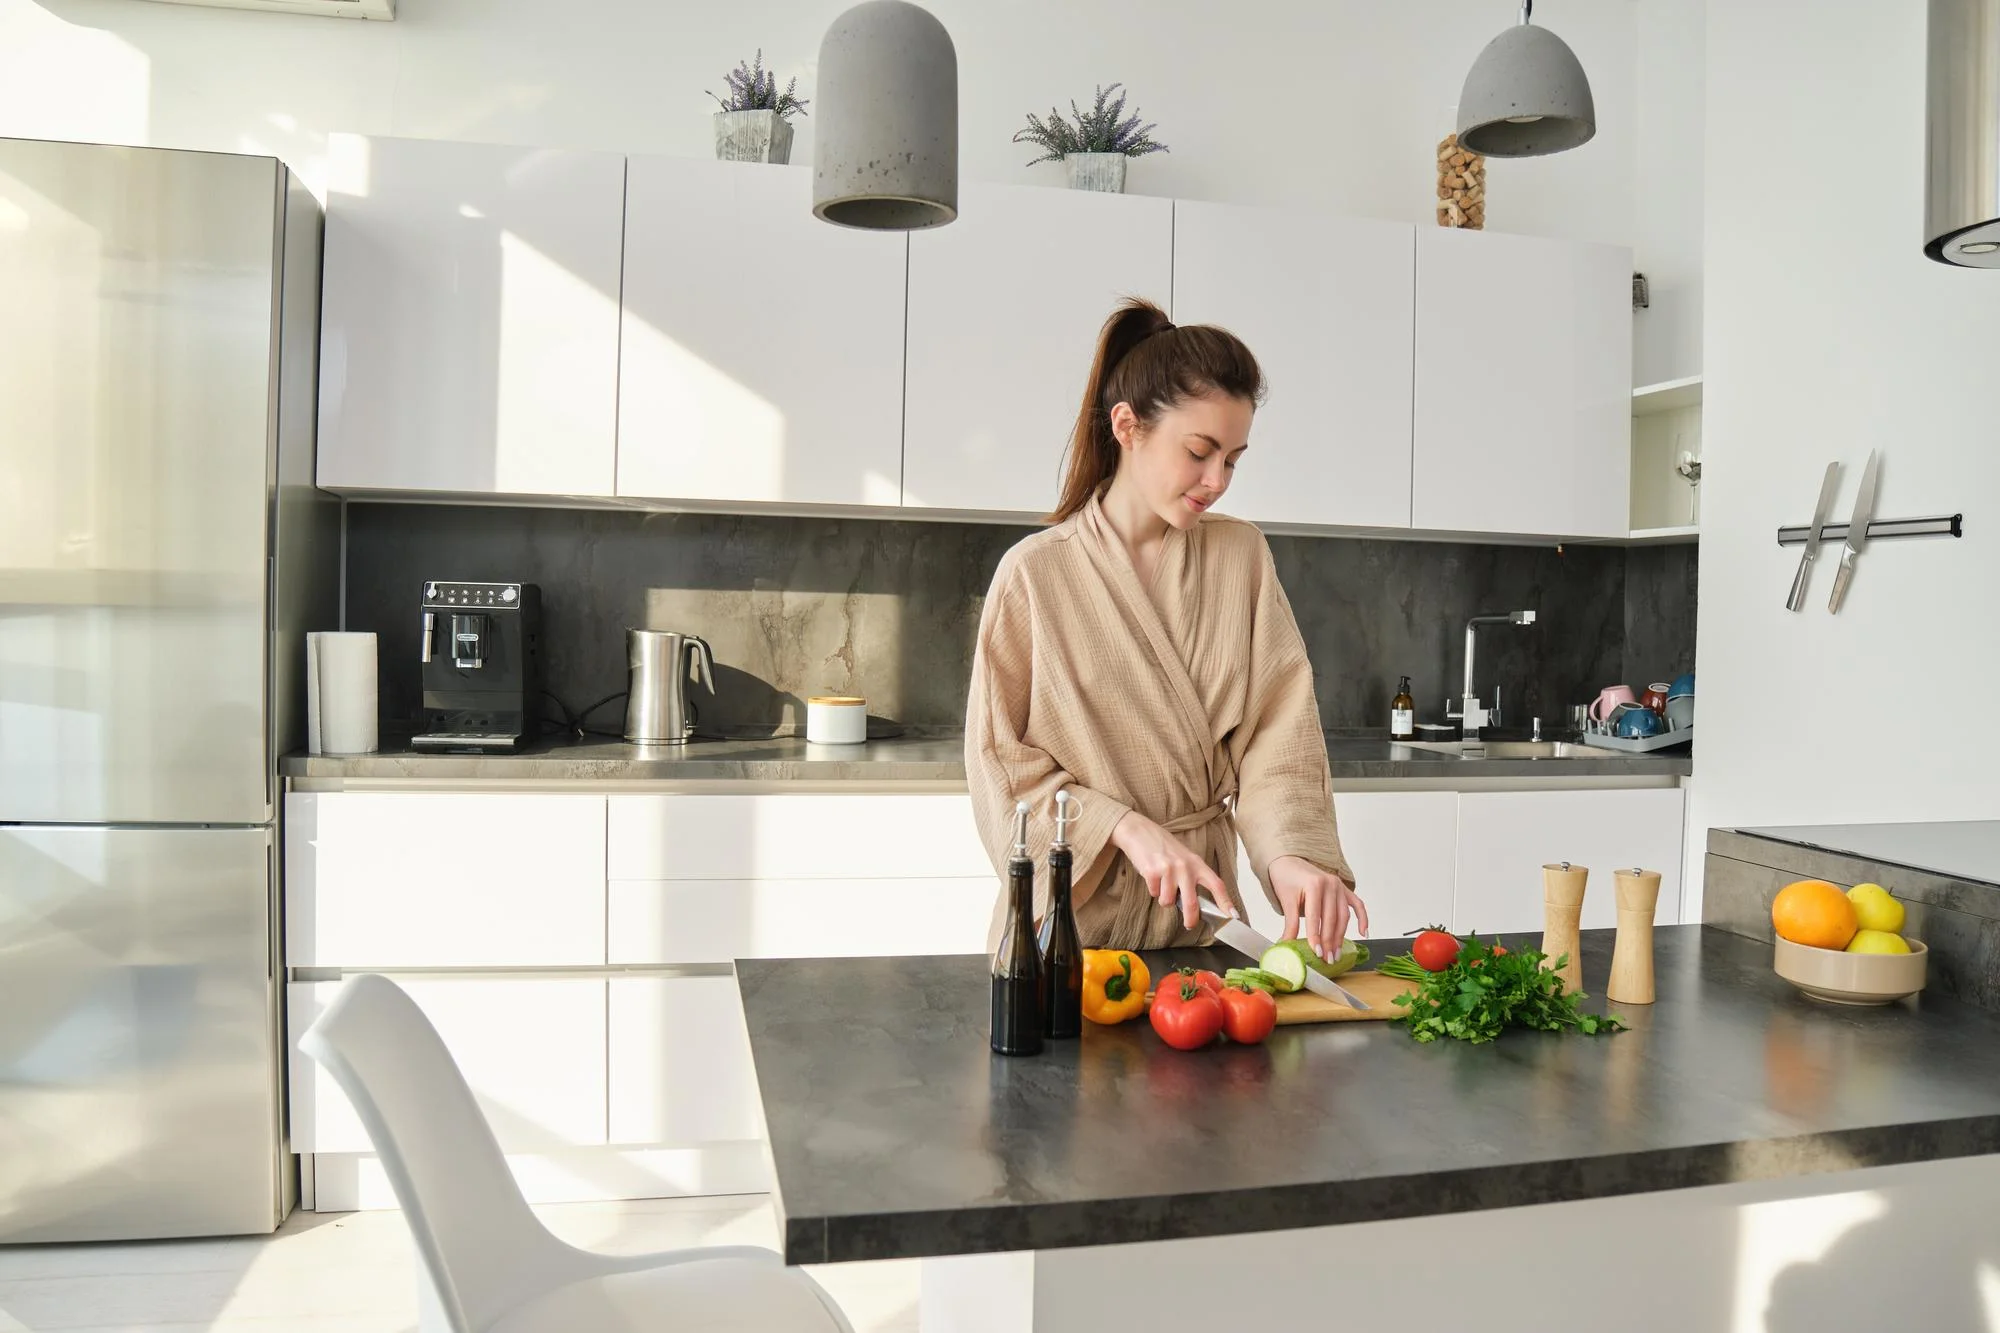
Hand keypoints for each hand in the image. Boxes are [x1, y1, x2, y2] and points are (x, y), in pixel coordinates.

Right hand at [1111, 811, 1229, 931]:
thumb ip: (1193, 877)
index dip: (1226, 902)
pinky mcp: (1152, 872)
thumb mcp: (1185, 859)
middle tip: (1189, 924)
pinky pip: (1154, 894)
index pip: (1216, 884)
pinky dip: (1153, 890)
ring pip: (1168, 902)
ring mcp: (1168, 869)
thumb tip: (1197, 905)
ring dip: (1164, 899)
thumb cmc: (1164, 847)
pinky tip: (1152, 877)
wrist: (1140, 831)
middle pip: (1192, 903)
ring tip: (1162, 885)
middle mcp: (1185, 867)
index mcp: (1197, 864)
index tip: (1233, 915)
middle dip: (1191, 919)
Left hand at [1270, 856, 1368, 961]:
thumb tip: (1286, 946)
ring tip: (1336, 953)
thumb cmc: (1286, 880)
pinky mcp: (1344, 889)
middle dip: (1330, 941)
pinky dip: (1362, 918)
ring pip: (1343, 916)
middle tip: (1328, 958)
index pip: (1316, 916)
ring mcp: (1339, 886)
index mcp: (1314, 885)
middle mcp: (1330, 884)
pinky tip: (1363, 932)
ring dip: (1341, 936)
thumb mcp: (1286, 901)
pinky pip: (1357, 904)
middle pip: (1332, 918)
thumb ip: (1290, 924)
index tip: (1317, 953)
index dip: (1316, 936)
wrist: (1290, 862)